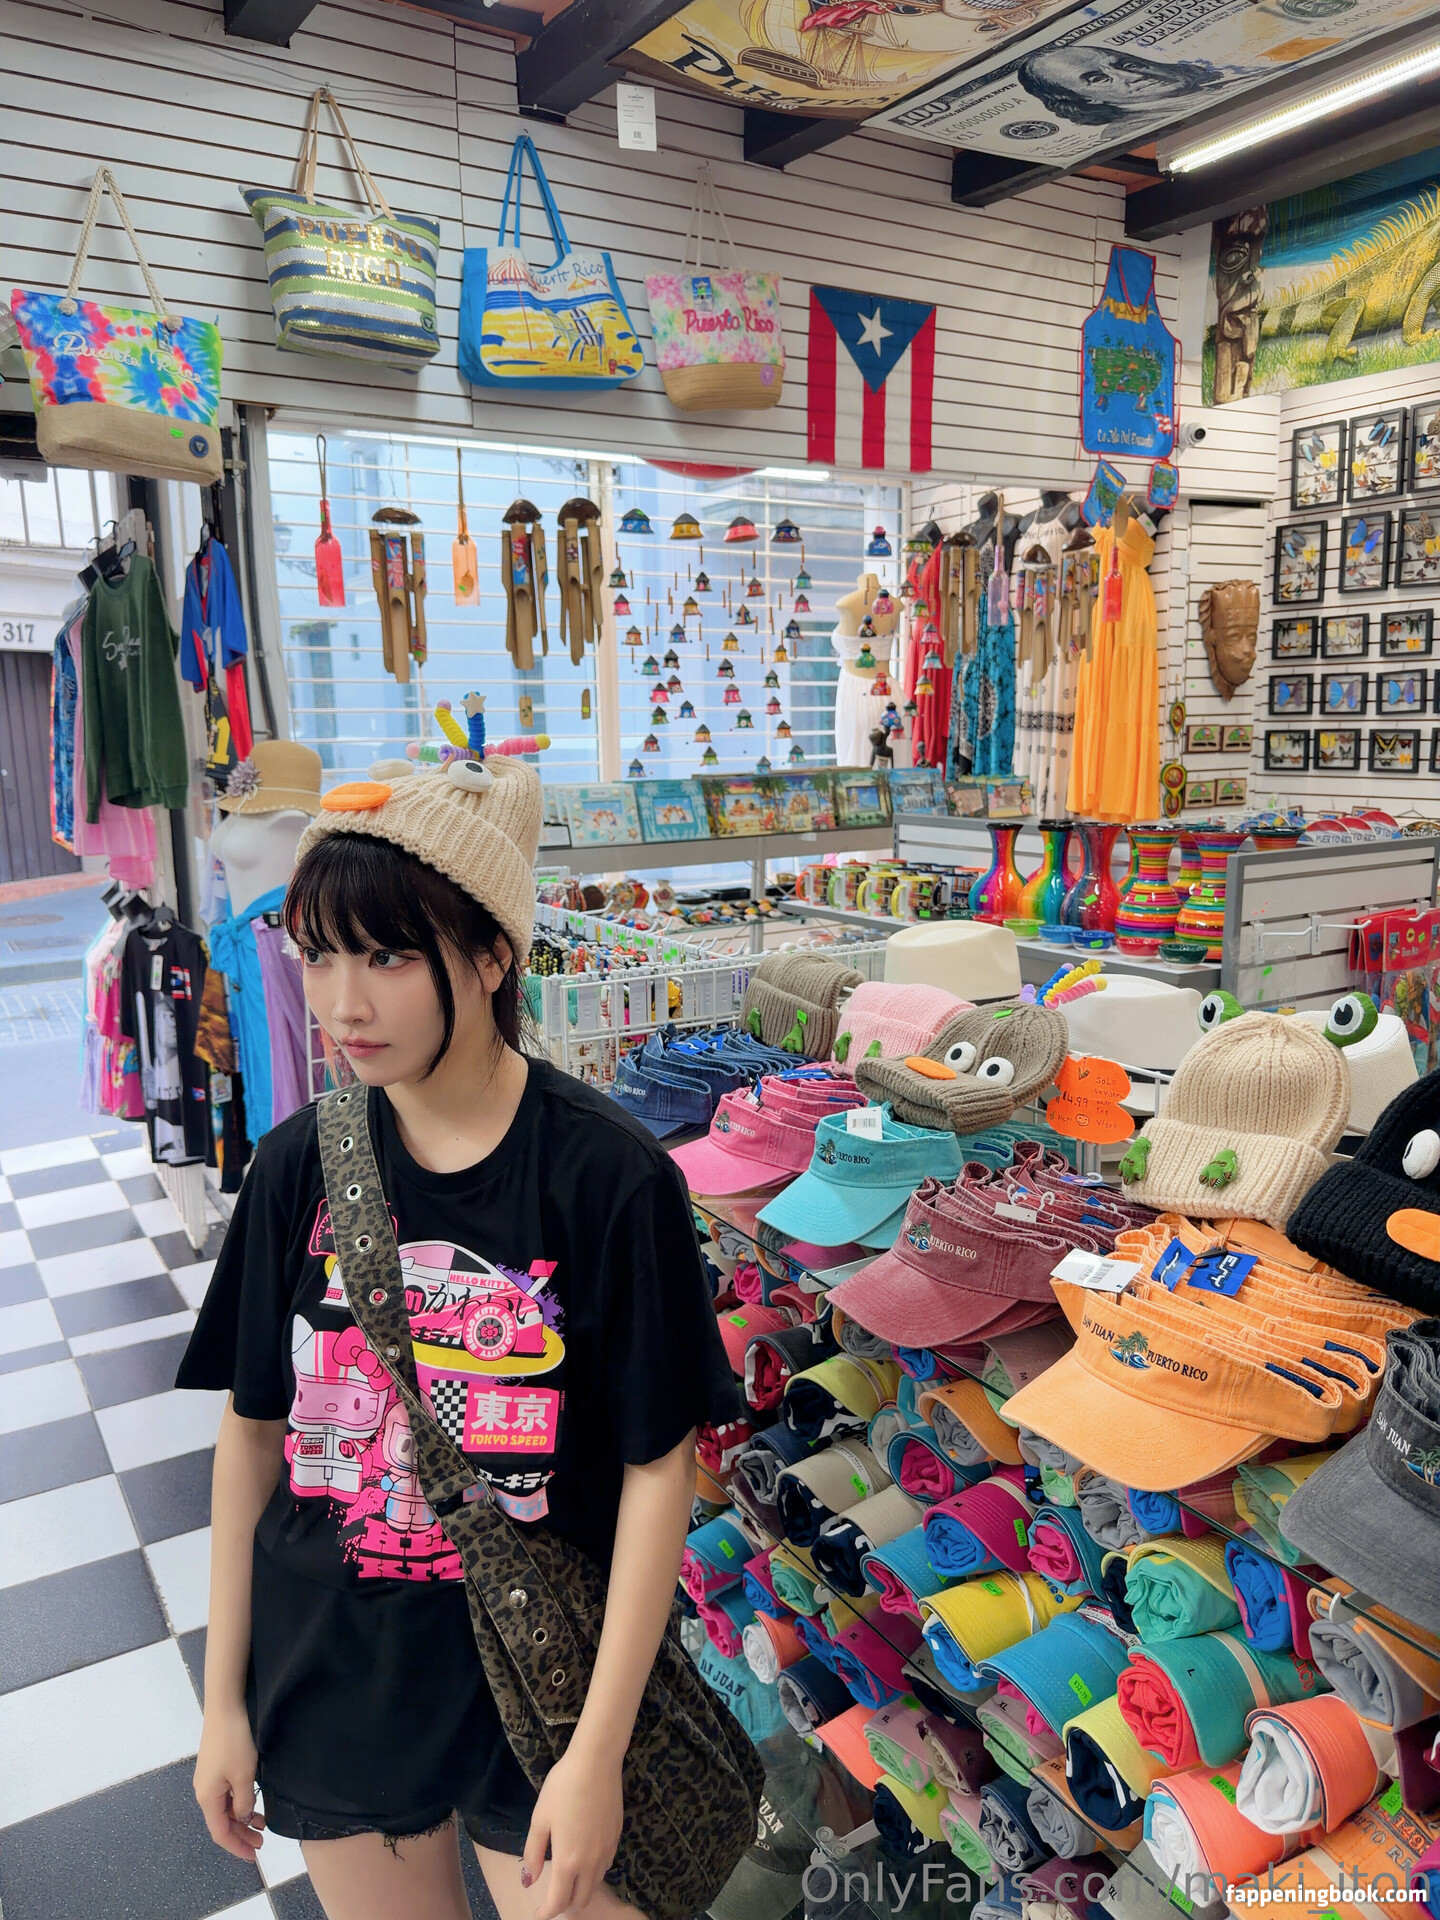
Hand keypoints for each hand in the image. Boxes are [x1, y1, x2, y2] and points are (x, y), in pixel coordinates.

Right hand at [194, 1704, 263, 1860]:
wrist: (225, 1706)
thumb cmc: (235, 1742)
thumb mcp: (243, 1776)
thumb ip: (243, 1802)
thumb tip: (241, 1818)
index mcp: (207, 1797)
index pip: (220, 1832)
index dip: (236, 1846)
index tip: (254, 1856)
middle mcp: (204, 1790)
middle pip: (222, 1821)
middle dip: (241, 1834)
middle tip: (262, 1842)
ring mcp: (208, 1777)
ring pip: (225, 1807)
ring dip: (242, 1818)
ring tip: (262, 1823)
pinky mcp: (215, 1765)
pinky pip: (226, 1793)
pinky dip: (240, 1801)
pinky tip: (253, 1801)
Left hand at [521, 1745, 623, 1919]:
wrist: (596, 1761)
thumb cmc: (563, 1787)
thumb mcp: (540, 1819)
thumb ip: (534, 1854)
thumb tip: (529, 1881)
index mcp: (568, 1860)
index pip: (558, 1901)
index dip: (546, 1913)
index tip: (537, 1916)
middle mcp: (591, 1862)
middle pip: (581, 1901)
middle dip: (565, 1907)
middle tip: (550, 1901)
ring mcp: (607, 1850)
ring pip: (595, 1885)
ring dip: (580, 1891)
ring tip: (566, 1882)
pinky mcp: (617, 1838)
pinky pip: (605, 1868)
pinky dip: (592, 1875)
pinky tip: (584, 1860)